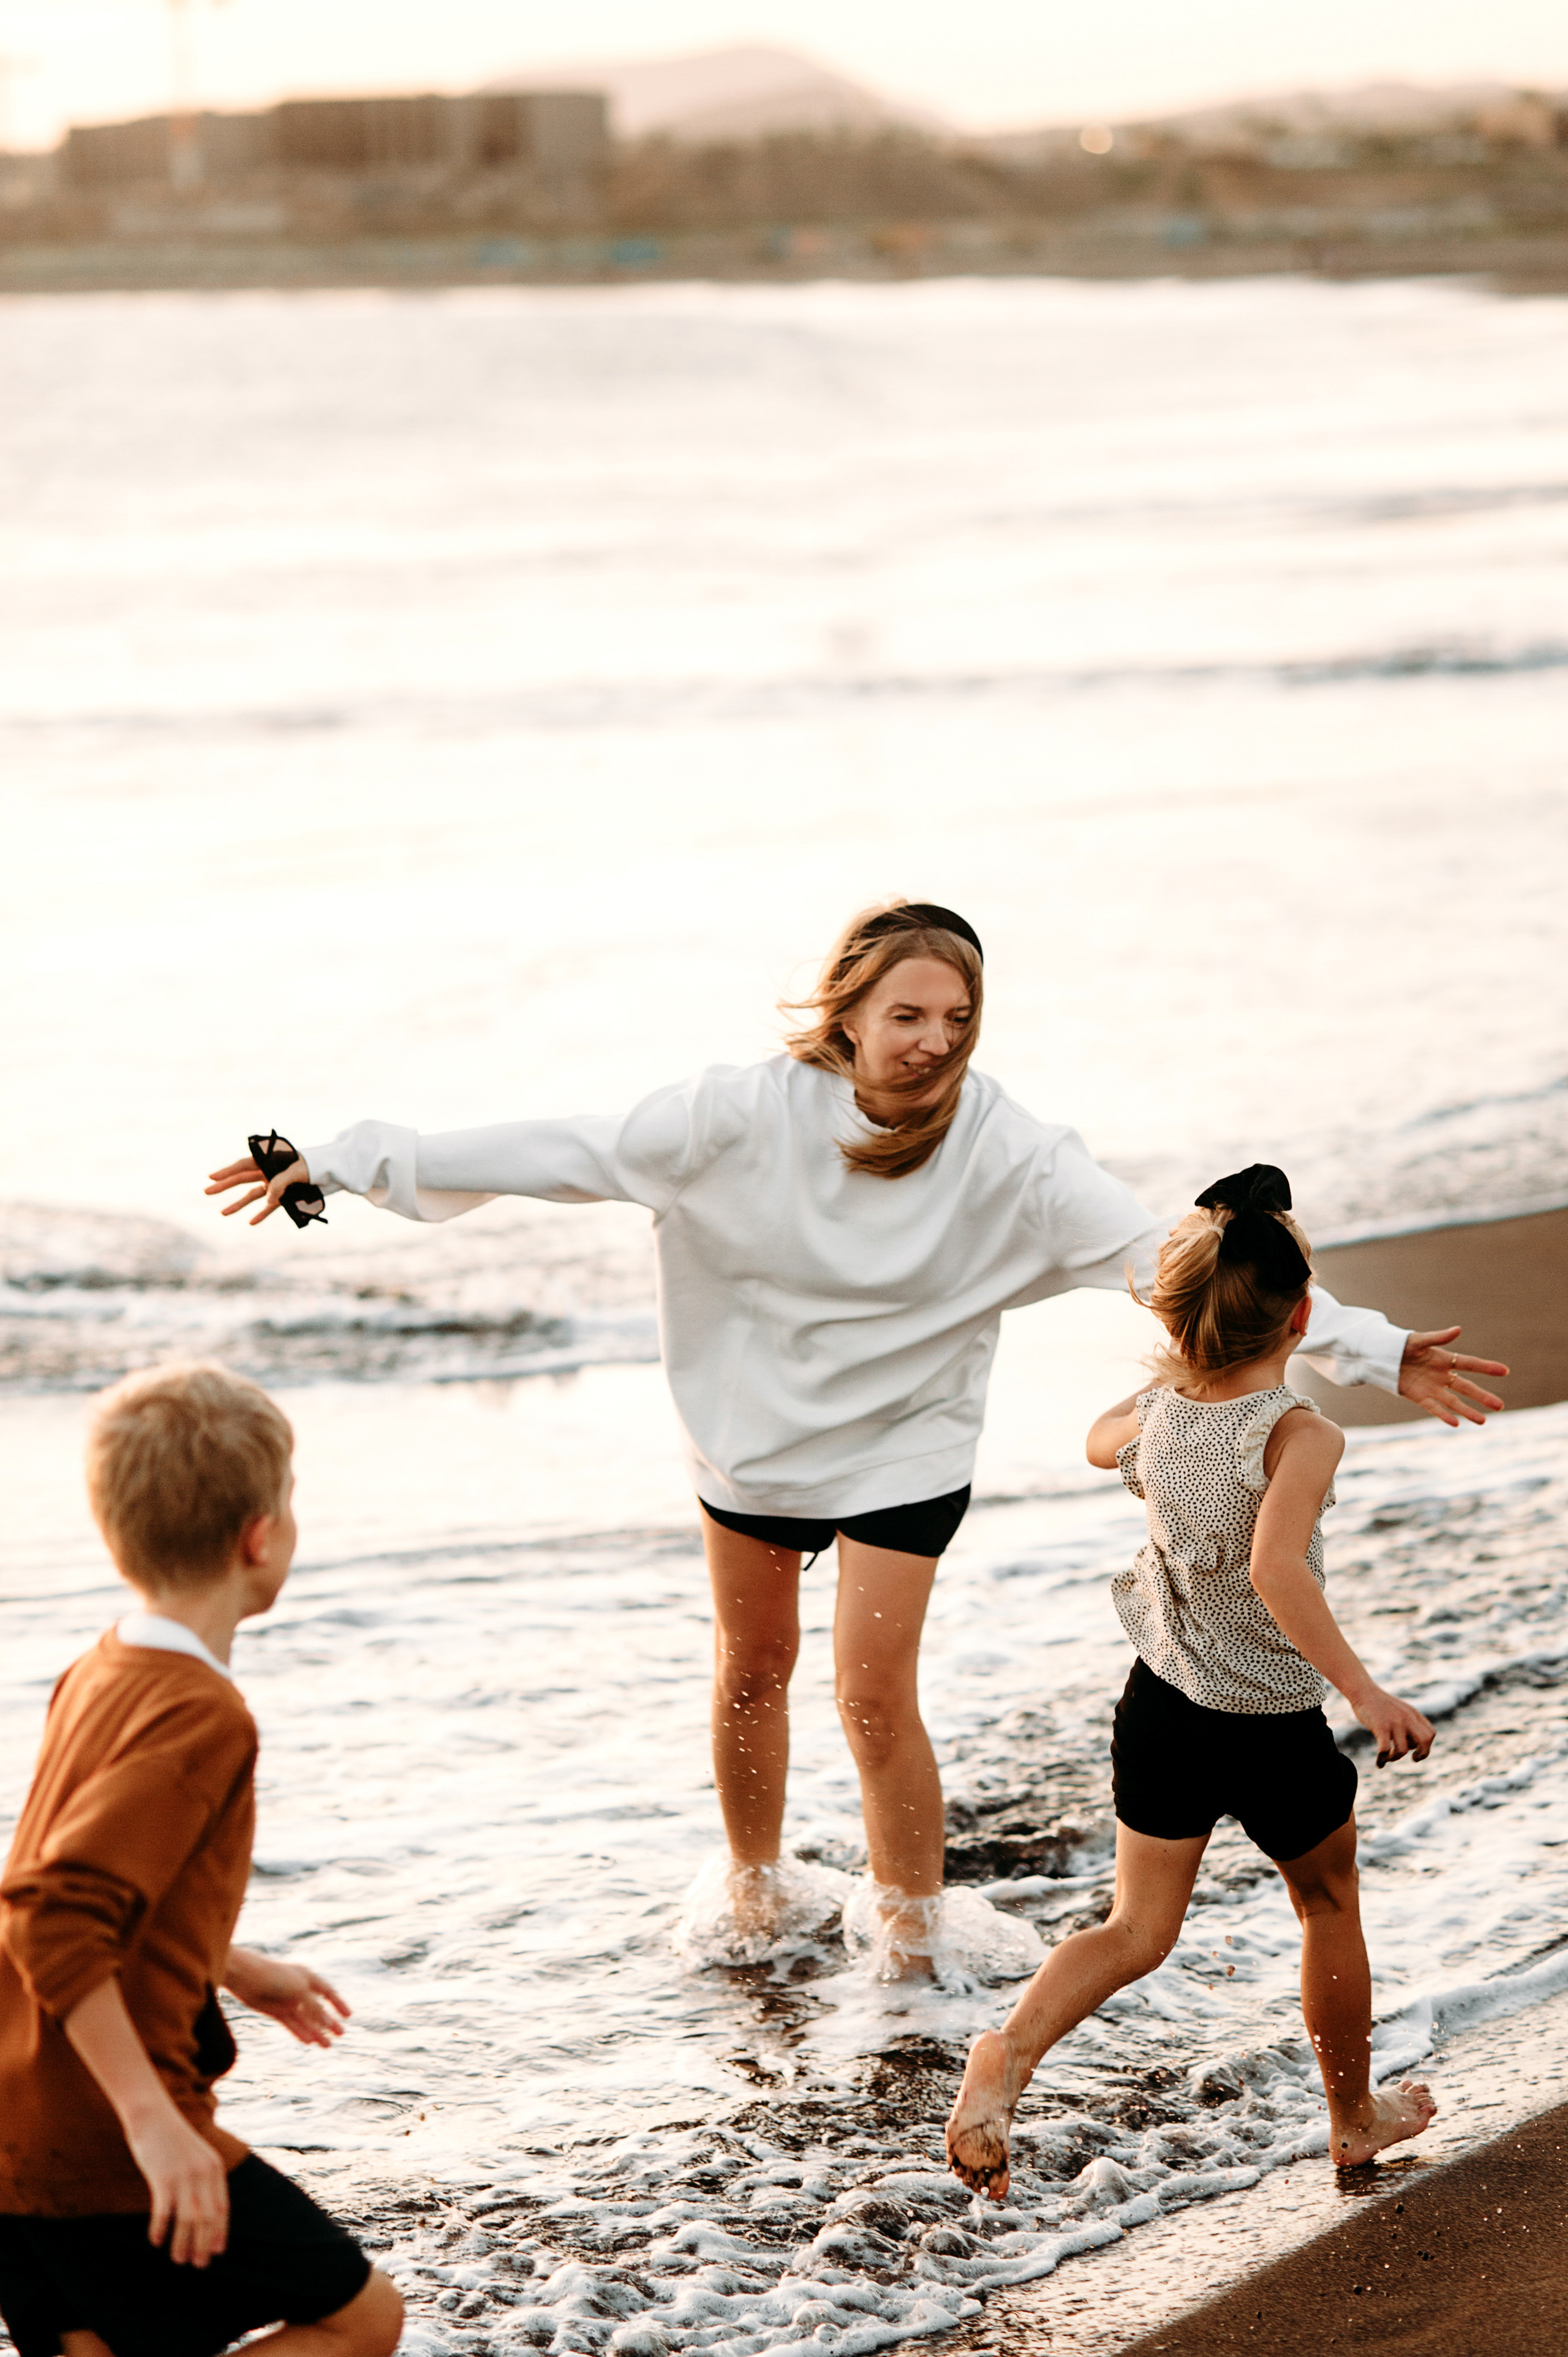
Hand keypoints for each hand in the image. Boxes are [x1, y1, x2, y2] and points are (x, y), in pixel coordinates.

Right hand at [124, 2105, 229, 2265]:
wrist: (153, 2115)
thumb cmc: (172, 2139)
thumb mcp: (195, 2157)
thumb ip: (201, 2178)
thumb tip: (202, 2211)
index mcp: (214, 2168)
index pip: (222, 2208)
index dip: (220, 2232)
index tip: (217, 2252)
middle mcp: (203, 2174)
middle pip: (207, 2218)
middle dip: (203, 2244)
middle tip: (198, 2264)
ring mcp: (184, 2176)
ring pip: (188, 2219)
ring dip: (183, 2243)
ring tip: (179, 2260)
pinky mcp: (163, 2177)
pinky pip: (164, 2211)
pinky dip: (160, 2228)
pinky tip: (156, 2241)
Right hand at [205, 1153, 308, 1226]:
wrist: (332, 1173)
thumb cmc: (314, 1166)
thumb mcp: (297, 1172)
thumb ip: (280, 1183)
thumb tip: (267, 1200)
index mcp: (270, 1161)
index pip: (244, 1165)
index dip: (227, 1171)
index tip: (211, 1176)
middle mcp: (270, 1173)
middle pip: (243, 1180)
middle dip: (225, 1185)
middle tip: (206, 1191)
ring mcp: (276, 1186)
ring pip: (253, 1196)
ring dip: (238, 1204)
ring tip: (223, 1213)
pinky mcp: (285, 1198)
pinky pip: (269, 1207)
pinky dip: (261, 1214)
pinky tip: (250, 1222)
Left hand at [222, 1947, 349, 2048]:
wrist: (247, 1977)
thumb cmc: (276, 1977)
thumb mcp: (300, 1991)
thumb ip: (314, 2008)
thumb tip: (327, 2024)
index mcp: (308, 1977)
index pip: (328, 1992)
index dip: (338, 2003)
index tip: (349, 2016)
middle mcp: (299, 1989)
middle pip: (318, 2009)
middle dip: (329, 2022)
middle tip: (341, 2034)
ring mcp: (288, 2001)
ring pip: (306, 2020)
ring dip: (316, 2032)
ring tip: (327, 2046)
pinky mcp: (276, 2011)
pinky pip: (292, 2024)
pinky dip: (301, 2032)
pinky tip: (309, 2041)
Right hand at [1349, 1684, 1434, 1767]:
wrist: (1363, 1691)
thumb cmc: (1380, 1704)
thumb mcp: (1400, 1710)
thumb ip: (1410, 1723)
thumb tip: (1413, 1745)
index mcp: (1413, 1714)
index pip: (1430, 1733)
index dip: (1427, 1746)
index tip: (1416, 1751)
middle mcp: (1406, 1718)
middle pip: (1425, 1741)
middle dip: (1422, 1754)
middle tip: (1413, 1759)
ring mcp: (1394, 1722)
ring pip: (1403, 1750)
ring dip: (1395, 1758)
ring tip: (1388, 1758)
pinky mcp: (1380, 1726)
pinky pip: (1385, 1749)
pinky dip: (1382, 1760)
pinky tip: (1379, 1763)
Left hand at [1397, 1327, 1507, 1427]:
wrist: (1382, 1356)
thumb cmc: (1402, 1345)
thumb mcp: (1419, 1340)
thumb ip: (1438, 1337)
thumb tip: (1458, 1330)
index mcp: (1444, 1359)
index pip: (1469, 1364)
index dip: (1486, 1367)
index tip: (1505, 1371)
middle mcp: (1442, 1375)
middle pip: (1466, 1387)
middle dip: (1482, 1396)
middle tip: (1500, 1406)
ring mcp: (1432, 1388)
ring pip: (1453, 1401)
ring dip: (1467, 1411)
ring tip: (1483, 1421)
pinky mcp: (1419, 1397)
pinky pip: (1434, 1407)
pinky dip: (1443, 1415)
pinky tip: (1456, 1423)